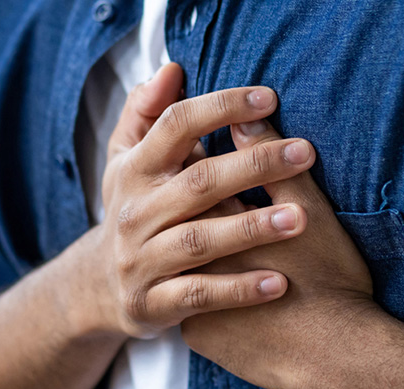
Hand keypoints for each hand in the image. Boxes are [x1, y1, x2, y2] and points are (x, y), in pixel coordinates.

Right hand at [92, 64, 317, 337]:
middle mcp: (135, 212)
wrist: (98, 287)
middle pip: (198, 182)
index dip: (221, 107)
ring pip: (200, 240)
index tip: (269, 99)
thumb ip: (147, 114)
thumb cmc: (133, 210)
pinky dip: (239, 290)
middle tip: (305, 153)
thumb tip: (172, 70)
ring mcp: (142, 260)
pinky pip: (200, 295)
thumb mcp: (127, 161)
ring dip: (251, 228)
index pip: (175, 126)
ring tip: (299, 219)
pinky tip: (280, 283)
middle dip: (254, 165)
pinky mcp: (154, 303)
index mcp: (134, 170)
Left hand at [180, 119, 376, 388]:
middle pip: (178, 219)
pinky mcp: (196, 334)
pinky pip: (188, 302)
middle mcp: (196, 258)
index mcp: (221, 221)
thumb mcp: (311, 212)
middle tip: (214, 198)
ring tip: (216, 244)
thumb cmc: (331, 279)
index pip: (193, 178)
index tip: (212, 154)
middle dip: (192, 203)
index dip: (202, 161)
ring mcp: (192, 299)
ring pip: (176, 263)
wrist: (334, 356)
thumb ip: (272, 164)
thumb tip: (243, 123)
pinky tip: (221, 287)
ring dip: (194, 247)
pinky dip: (200, 289)